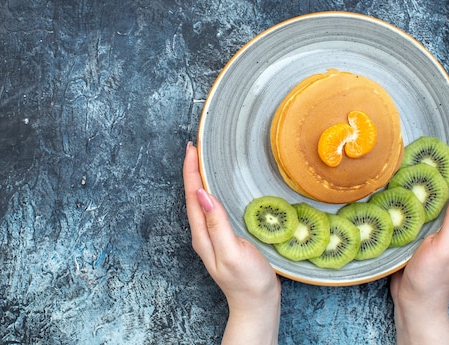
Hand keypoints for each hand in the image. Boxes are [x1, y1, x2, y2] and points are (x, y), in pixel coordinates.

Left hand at [183, 142, 279, 344]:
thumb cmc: (247, 281)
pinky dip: (214, 191)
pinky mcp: (226, 237)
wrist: (258, 303)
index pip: (192, 195)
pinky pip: (215, 207)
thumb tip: (203, 194)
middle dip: (192, 169)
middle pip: (194, 195)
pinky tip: (219, 186)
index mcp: (202, 234)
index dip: (190, 170)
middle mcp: (204, 233)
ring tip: (203, 159)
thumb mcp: (232, 252)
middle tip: (196, 146)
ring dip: (201, 178)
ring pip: (203, 200)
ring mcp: (214, 235)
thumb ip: (217, 224)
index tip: (192, 148)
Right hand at [390, 140, 448, 344]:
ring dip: (445, 175)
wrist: (415, 302)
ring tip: (437, 156)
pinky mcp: (427, 233)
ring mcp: (443, 230)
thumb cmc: (431, 279)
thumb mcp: (445, 249)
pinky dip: (428, 190)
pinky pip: (431, 206)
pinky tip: (416, 184)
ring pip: (447, 196)